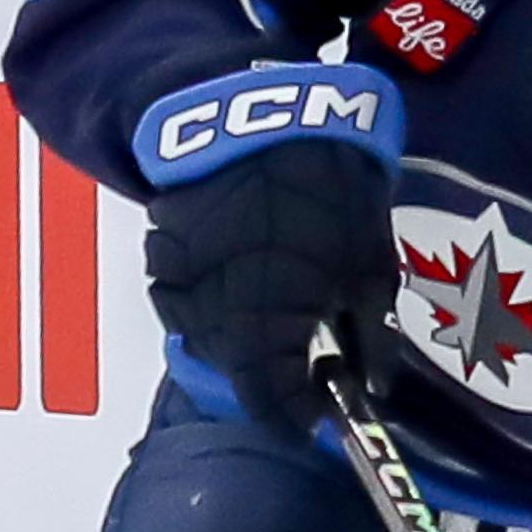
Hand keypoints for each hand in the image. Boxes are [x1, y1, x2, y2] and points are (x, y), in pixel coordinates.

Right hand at [140, 136, 395, 425]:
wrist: (260, 116)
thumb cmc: (330, 196)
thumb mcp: (372, 271)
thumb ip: (373, 342)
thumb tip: (374, 390)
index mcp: (263, 335)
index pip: (275, 412)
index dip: (304, 416)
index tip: (328, 402)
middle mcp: (209, 327)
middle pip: (243, 377)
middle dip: (278, 371)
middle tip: (314, 338)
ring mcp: (175, 292)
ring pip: (211, 342)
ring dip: (246, 336)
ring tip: (280, 293)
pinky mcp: (157, 258)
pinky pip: (186, 303)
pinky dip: (216, 300)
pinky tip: (245, 265)